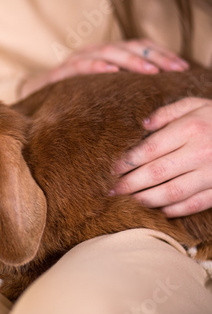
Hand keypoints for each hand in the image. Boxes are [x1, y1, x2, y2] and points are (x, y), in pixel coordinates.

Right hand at [18, 39, 188, 97]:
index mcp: (105, 56)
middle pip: (127, 47)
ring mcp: (75, 61)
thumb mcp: (99, 94)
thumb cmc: (70, 100)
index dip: (160, 54)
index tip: (180, 68)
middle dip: (152, 57)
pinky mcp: (58, 74)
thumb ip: (120, 90)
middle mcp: (92, 53)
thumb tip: (153, 97)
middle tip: (171, 70)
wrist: (31, 103)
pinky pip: (79, 66)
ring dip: (129, 61)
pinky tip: (110, 71)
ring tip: (149, 71)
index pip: (138, 47)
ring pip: (107, 52)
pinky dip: (96, 66)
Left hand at [112, 97, 211, 216]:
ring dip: (147, 199)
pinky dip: (175, 209)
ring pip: (173, 192)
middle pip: (156, 172)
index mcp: (192, 128)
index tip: (113, 168)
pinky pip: (195, 203)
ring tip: (130, 201)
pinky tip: (159, 209)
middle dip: (130, 183)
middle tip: (112, 190)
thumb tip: (142, 124)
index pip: (150, 148)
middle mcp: (202, 151)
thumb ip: (168, 112)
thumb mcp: (197, 104)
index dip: (128, 161)